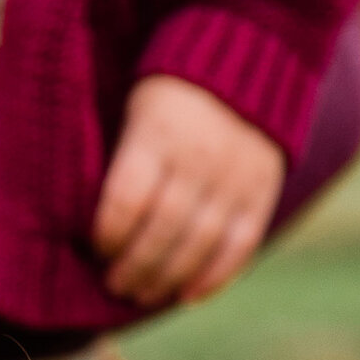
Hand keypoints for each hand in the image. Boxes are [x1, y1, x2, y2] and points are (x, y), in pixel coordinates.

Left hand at [92, 76, 285, 307]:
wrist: (246, 63)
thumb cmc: (172, 95)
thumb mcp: (137, 109)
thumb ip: (124, 159)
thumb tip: (98, 222)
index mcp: (158, 133)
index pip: (127, 199)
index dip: (108, 234)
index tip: (98, 248)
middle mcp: (198, 158)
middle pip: (161, 230)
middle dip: (134, 266)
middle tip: (116, 283)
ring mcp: (234, 179)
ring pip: (198, 245)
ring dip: (167, 279)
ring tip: (144, 293)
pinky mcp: (261, 193)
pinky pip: (239, 247)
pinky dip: (213, 278)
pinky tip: (187, 296)